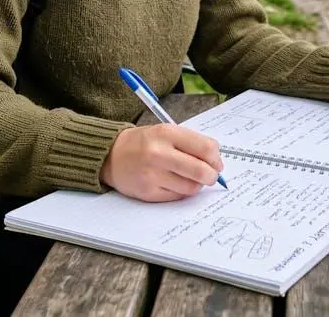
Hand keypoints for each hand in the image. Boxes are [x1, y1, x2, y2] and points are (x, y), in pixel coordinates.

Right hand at [100, 124, 223, 201]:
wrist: (111, 156)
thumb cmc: (144, 143)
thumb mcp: (165, 132)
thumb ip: (191, 143)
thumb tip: (216, 162)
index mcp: (166, 133)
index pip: (205, 148)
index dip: (216, 158)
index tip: (216, 163)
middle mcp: (158, 153)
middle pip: (201, 171)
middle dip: (211, 176)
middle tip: (211, 176)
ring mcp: (152, 175)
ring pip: (191, 187)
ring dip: (197, 185)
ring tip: (190, 178)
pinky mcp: (148, 193)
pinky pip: (177, 197)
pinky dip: (182, 192)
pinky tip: (175, 183)